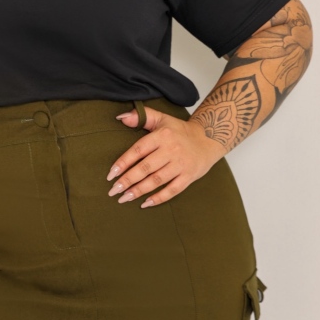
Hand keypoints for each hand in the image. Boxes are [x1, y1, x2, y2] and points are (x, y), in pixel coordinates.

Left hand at [105, 105, 227, 208]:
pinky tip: (145, 203)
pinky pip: (173, 190)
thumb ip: (142, 116)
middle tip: (113, 191)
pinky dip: (159, 198)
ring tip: (124, 198)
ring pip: (156, 180)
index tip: (110, 174)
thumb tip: (121, 117)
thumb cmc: (179, 130)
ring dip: (139, 190)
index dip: (123, 162)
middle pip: (145, 168)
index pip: (138, 150)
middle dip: (127, 180)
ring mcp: (181, 164)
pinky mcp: (189, 176)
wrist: (209, 139)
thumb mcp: (162, 118)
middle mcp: (172, 150)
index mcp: (162, 135)